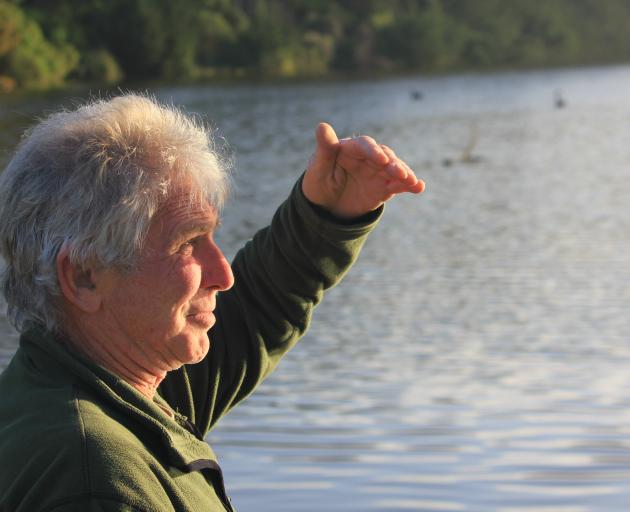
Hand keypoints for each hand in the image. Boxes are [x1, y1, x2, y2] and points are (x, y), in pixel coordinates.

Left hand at [302, 123, 424, 218]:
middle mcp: (367, 157)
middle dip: (393, 164)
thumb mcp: (318, 169)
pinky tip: (419, 187)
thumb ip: (324, 149)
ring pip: (394, 169)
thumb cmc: (318, 184)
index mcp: (350, 149)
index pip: (364, 145)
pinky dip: (409, 186)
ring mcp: (377, 172)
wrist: (325, 209)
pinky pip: (398, 185)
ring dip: (405, 174)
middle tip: (400, 173)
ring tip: (413, 182)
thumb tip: (322, 125)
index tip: (381, 160)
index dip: (373, 152)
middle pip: (384, 156)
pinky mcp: (384, 187)